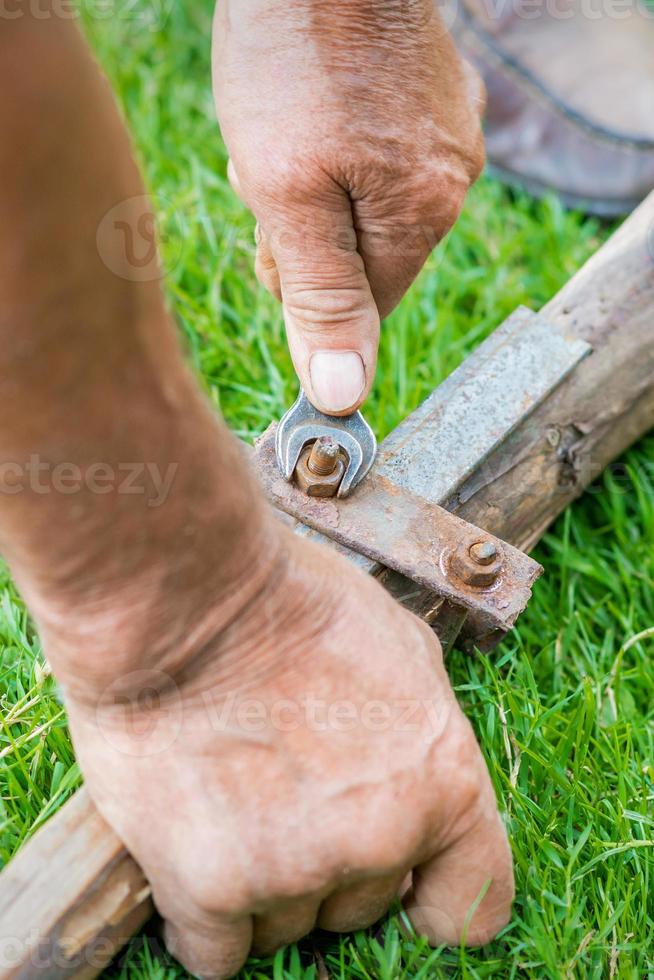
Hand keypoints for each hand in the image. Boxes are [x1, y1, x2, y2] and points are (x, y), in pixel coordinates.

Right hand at [60, 519, 512, 979]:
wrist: (186, 598)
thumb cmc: (290, 601)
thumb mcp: (401, 644)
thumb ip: (423, 724)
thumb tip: (418, 761)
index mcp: (442, 781)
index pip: (473, 905)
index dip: (431, 896)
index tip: (402, 884)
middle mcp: (381, 838)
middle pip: (361, 909)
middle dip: (330, 866)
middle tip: (284, 793)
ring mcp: (296, 870)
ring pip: (287, 930)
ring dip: (264, 886)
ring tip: (231, 803)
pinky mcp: (210, 887)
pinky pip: (217, 957)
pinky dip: (205, 924)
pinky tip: (194, 864)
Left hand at [212, 0, 484, 414]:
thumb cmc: (292, 64)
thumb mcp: (289, 198)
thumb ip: (320, 298)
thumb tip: (344, 394)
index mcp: (424, 215)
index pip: (366, 305)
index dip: (307, 289)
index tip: (271, 245)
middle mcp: (453, 178)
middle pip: (368, 254)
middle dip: (310, 233)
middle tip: (273, 172)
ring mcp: (449, 130)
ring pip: (369, 202)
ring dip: (318, 188)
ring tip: (289, 125)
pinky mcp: (434, 95)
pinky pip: (380, 155)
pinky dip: (338, 147)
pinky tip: (312, 103)